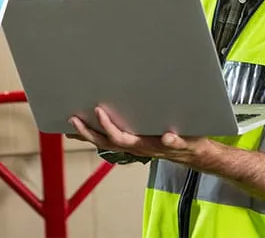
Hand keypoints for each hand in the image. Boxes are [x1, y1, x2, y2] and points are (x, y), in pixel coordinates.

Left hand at [69, 106, 218, 168]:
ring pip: (104, 142)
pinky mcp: (132, 142)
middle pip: (105, 142)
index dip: (108, 126)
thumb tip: (168, 137)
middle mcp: (135, 147)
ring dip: (87, 134)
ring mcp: (132, 146)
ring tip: (71, 124)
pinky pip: (109, 139)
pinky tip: (85, 128)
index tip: (98, 111)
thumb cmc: (189, 144)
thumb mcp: (188, 141)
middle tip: (72, 119)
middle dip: (88, 132)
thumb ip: (178, 141)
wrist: (193, 153)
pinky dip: (95, 133)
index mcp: (145, 145)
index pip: (121, 137)